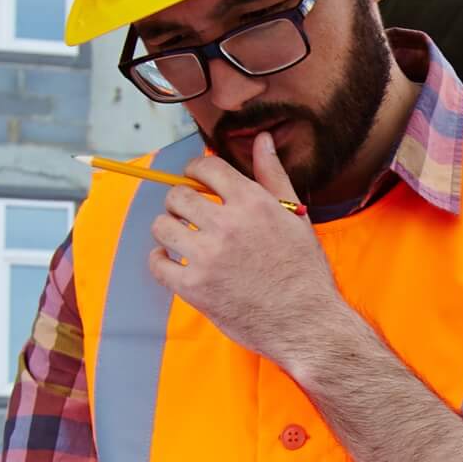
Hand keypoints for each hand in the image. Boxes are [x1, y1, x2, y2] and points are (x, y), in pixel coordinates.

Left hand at [147, 135, 346, 367]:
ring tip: (181, 238)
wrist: (305, 322)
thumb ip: (273, 175)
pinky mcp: (194, 288)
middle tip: (189, 215)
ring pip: (163, 227)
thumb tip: (261, 139)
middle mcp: (226, 225)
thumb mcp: (295, 217)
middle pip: (178, 197)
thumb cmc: (304, 270)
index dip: (195, 171)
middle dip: (180, 202)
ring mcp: (207, 257)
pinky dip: (159, 261)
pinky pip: (157, 264)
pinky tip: (171, 262)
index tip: (195, 181)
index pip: (205, 168)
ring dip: (168, 230)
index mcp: (251, 202)